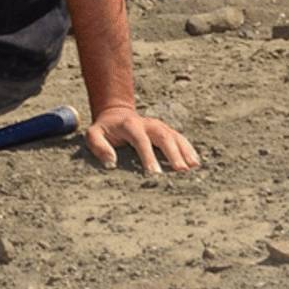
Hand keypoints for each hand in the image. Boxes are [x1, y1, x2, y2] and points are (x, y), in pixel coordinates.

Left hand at [85, 105, 199, 173]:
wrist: (116, 114)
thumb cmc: (105, 129)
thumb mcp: (93, 134)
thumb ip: (98, 145)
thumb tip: (111, 163)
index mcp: (130, 125)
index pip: (141, 140)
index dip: (148, 156)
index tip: (154, 173)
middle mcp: (148, 124)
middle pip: (163, 137)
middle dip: (173, 154)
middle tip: (180, 171)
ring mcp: (159, 126)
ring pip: (175, 137)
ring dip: (185, 151)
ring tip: (193, 168)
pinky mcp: (167, 131)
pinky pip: (180, 139)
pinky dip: (188, 149)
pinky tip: (196, 162)